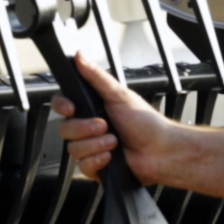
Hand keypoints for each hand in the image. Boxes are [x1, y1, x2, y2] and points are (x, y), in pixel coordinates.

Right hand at [51, 53, 174, 182]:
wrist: (161, 151)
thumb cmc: (146, 123)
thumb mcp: (120, 95)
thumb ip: (97, 77)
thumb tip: (80, 56)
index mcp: (91, 109)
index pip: (62, 105)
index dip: (62, 106)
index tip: (71, 108)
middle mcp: (87, 128)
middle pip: (64, 129)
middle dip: (84, 128)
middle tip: (104, 125)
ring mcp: (90, 148)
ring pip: (73, 149)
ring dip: (95, 145)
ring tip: (114, 142)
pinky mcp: (95, 167)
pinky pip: (83, 166)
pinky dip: (98, 160)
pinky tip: (111, 156)